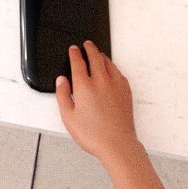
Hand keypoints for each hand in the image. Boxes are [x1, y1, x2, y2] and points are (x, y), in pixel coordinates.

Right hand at [55, 41, 139, 167]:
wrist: (118, 145)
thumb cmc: (93, 134)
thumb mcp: (68, 117)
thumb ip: (62, 95)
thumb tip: (61, 80)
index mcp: (84, 86)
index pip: (78, 62)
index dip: (74, 53)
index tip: (73, 49)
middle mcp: (101, 81)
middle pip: (95, 57)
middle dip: (90, 48)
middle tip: (87, 44)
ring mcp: (116, 85)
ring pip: (109, 63)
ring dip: (102, 55)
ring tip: (98, 53)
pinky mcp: (126, 92)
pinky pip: (119, 73)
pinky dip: (113, 67)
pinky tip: (111, 70)